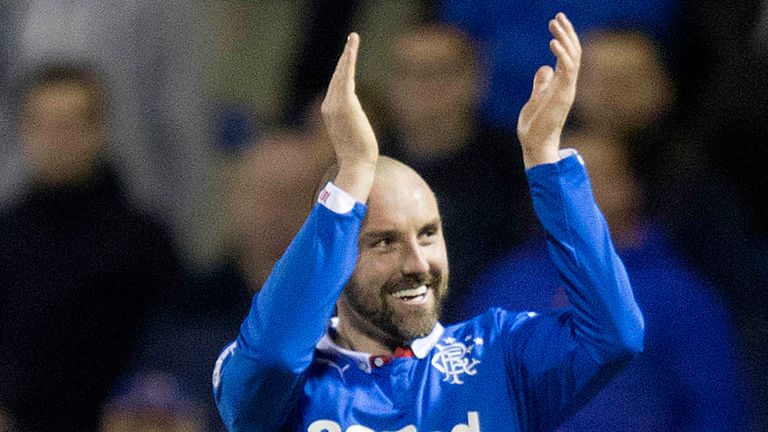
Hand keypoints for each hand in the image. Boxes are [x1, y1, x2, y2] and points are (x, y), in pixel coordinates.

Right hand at [321, 33, 378, 201]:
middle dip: (345, 56)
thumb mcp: (352, 132)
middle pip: (338, 75)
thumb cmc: (358, 154)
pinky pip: (347, 78)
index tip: (348, 54)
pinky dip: (349, 62)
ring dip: (348, 54)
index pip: (336, 84)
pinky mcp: (346, 105)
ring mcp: (336, 104)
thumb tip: (355, 119)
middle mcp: (329, 105)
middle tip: (352, 39)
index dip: (343, 68)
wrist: (356, 165)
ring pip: (342, 73)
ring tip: (354, 38)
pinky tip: (352, 50)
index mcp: (329, 110)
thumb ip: (351, 120)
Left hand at [517, 13, 580, 167]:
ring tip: (555, 23)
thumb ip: (542, 83)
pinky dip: (562, 55)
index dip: (564, 38)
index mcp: (561, 84)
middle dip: (567, 33)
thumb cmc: (535, 125)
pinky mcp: (563, 95)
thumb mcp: (536, 98)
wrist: (535, 144)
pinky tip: (553, 42)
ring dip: (565, 39)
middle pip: (573, 52)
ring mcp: (567, 90)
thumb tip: (544, 68)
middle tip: (557, 16)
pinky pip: (568, 70)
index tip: (556, 21)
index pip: (568, 55)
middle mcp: (567, 85)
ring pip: (573, 57)